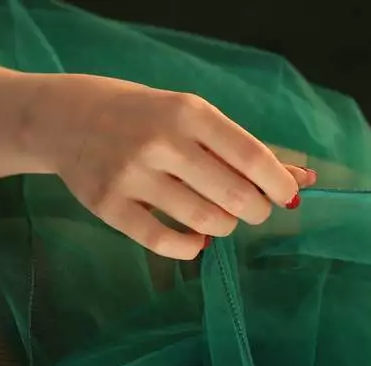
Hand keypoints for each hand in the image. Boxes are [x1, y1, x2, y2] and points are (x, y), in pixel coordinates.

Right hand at [32, 73, 317, 258]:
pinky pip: (167, 243)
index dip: (278, 184)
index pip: (251, 156)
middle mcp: (160, 142)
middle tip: (250, 209)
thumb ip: (245, 150)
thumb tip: (305, 182)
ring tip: (216, 216)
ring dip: (224, 227)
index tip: (287, 197)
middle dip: (255, 211)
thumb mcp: (192, 118)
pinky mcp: (109, 207)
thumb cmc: (144, 118)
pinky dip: (192, 247)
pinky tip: (196, 238)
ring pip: (207, 223)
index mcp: (187, 113)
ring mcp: (131, 175)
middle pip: (235, 197)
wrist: (65, 118)